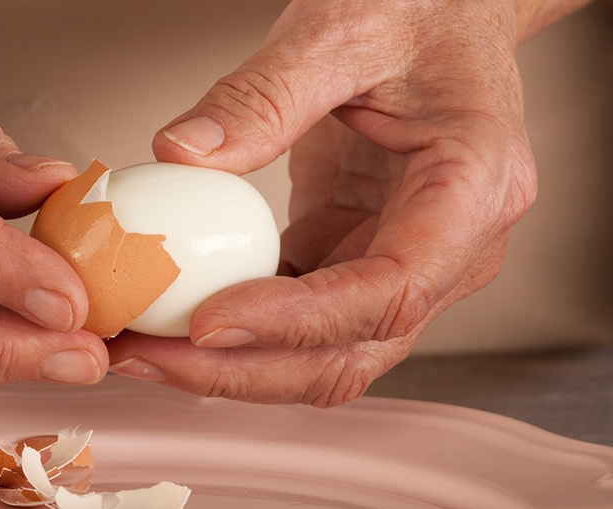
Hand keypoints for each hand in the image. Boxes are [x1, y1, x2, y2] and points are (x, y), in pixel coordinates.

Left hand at [106, 0, 584, 405]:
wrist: (445, 10)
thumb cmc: (418, 9)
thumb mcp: (340, 28)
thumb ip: (263, 93)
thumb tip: (180, 154)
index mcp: (472, 188)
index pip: (391, 290)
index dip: (297, 321)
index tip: (207, 323)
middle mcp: (452, 249)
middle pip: (352, 350)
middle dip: (245, 369)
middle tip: (147, 355)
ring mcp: (405, 264)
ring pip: (322, 356)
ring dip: (230, 368)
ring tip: (140, 349)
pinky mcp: (354, 262)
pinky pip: (295, 324)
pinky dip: (232, 335)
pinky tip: (165, 323)